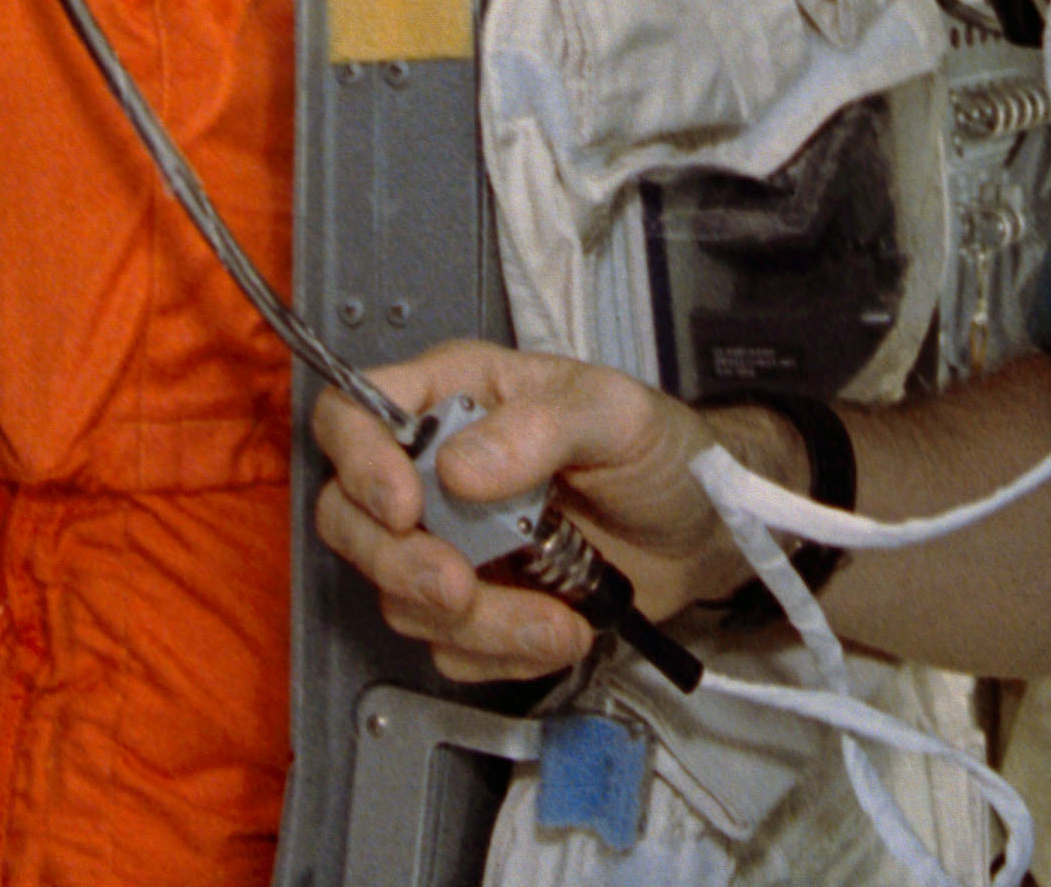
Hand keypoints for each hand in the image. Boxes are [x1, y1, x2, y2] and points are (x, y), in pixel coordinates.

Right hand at [309, 342, 744, 683]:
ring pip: (400, 597)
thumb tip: (459, 467)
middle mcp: (434, 470)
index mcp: (454, 398)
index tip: (403, 506)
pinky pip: (450, 647)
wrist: (702, 532)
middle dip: (399, 565)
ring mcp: (451, 544)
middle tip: (459, 588)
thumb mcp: (615, 415)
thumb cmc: (660, 452)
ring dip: (475, 623)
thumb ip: (541, 426)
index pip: (351, 414)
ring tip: (555, 619)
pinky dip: (503, 653)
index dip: (356, 461)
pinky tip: (559, 629)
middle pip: (349, 519)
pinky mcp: (477, 605)